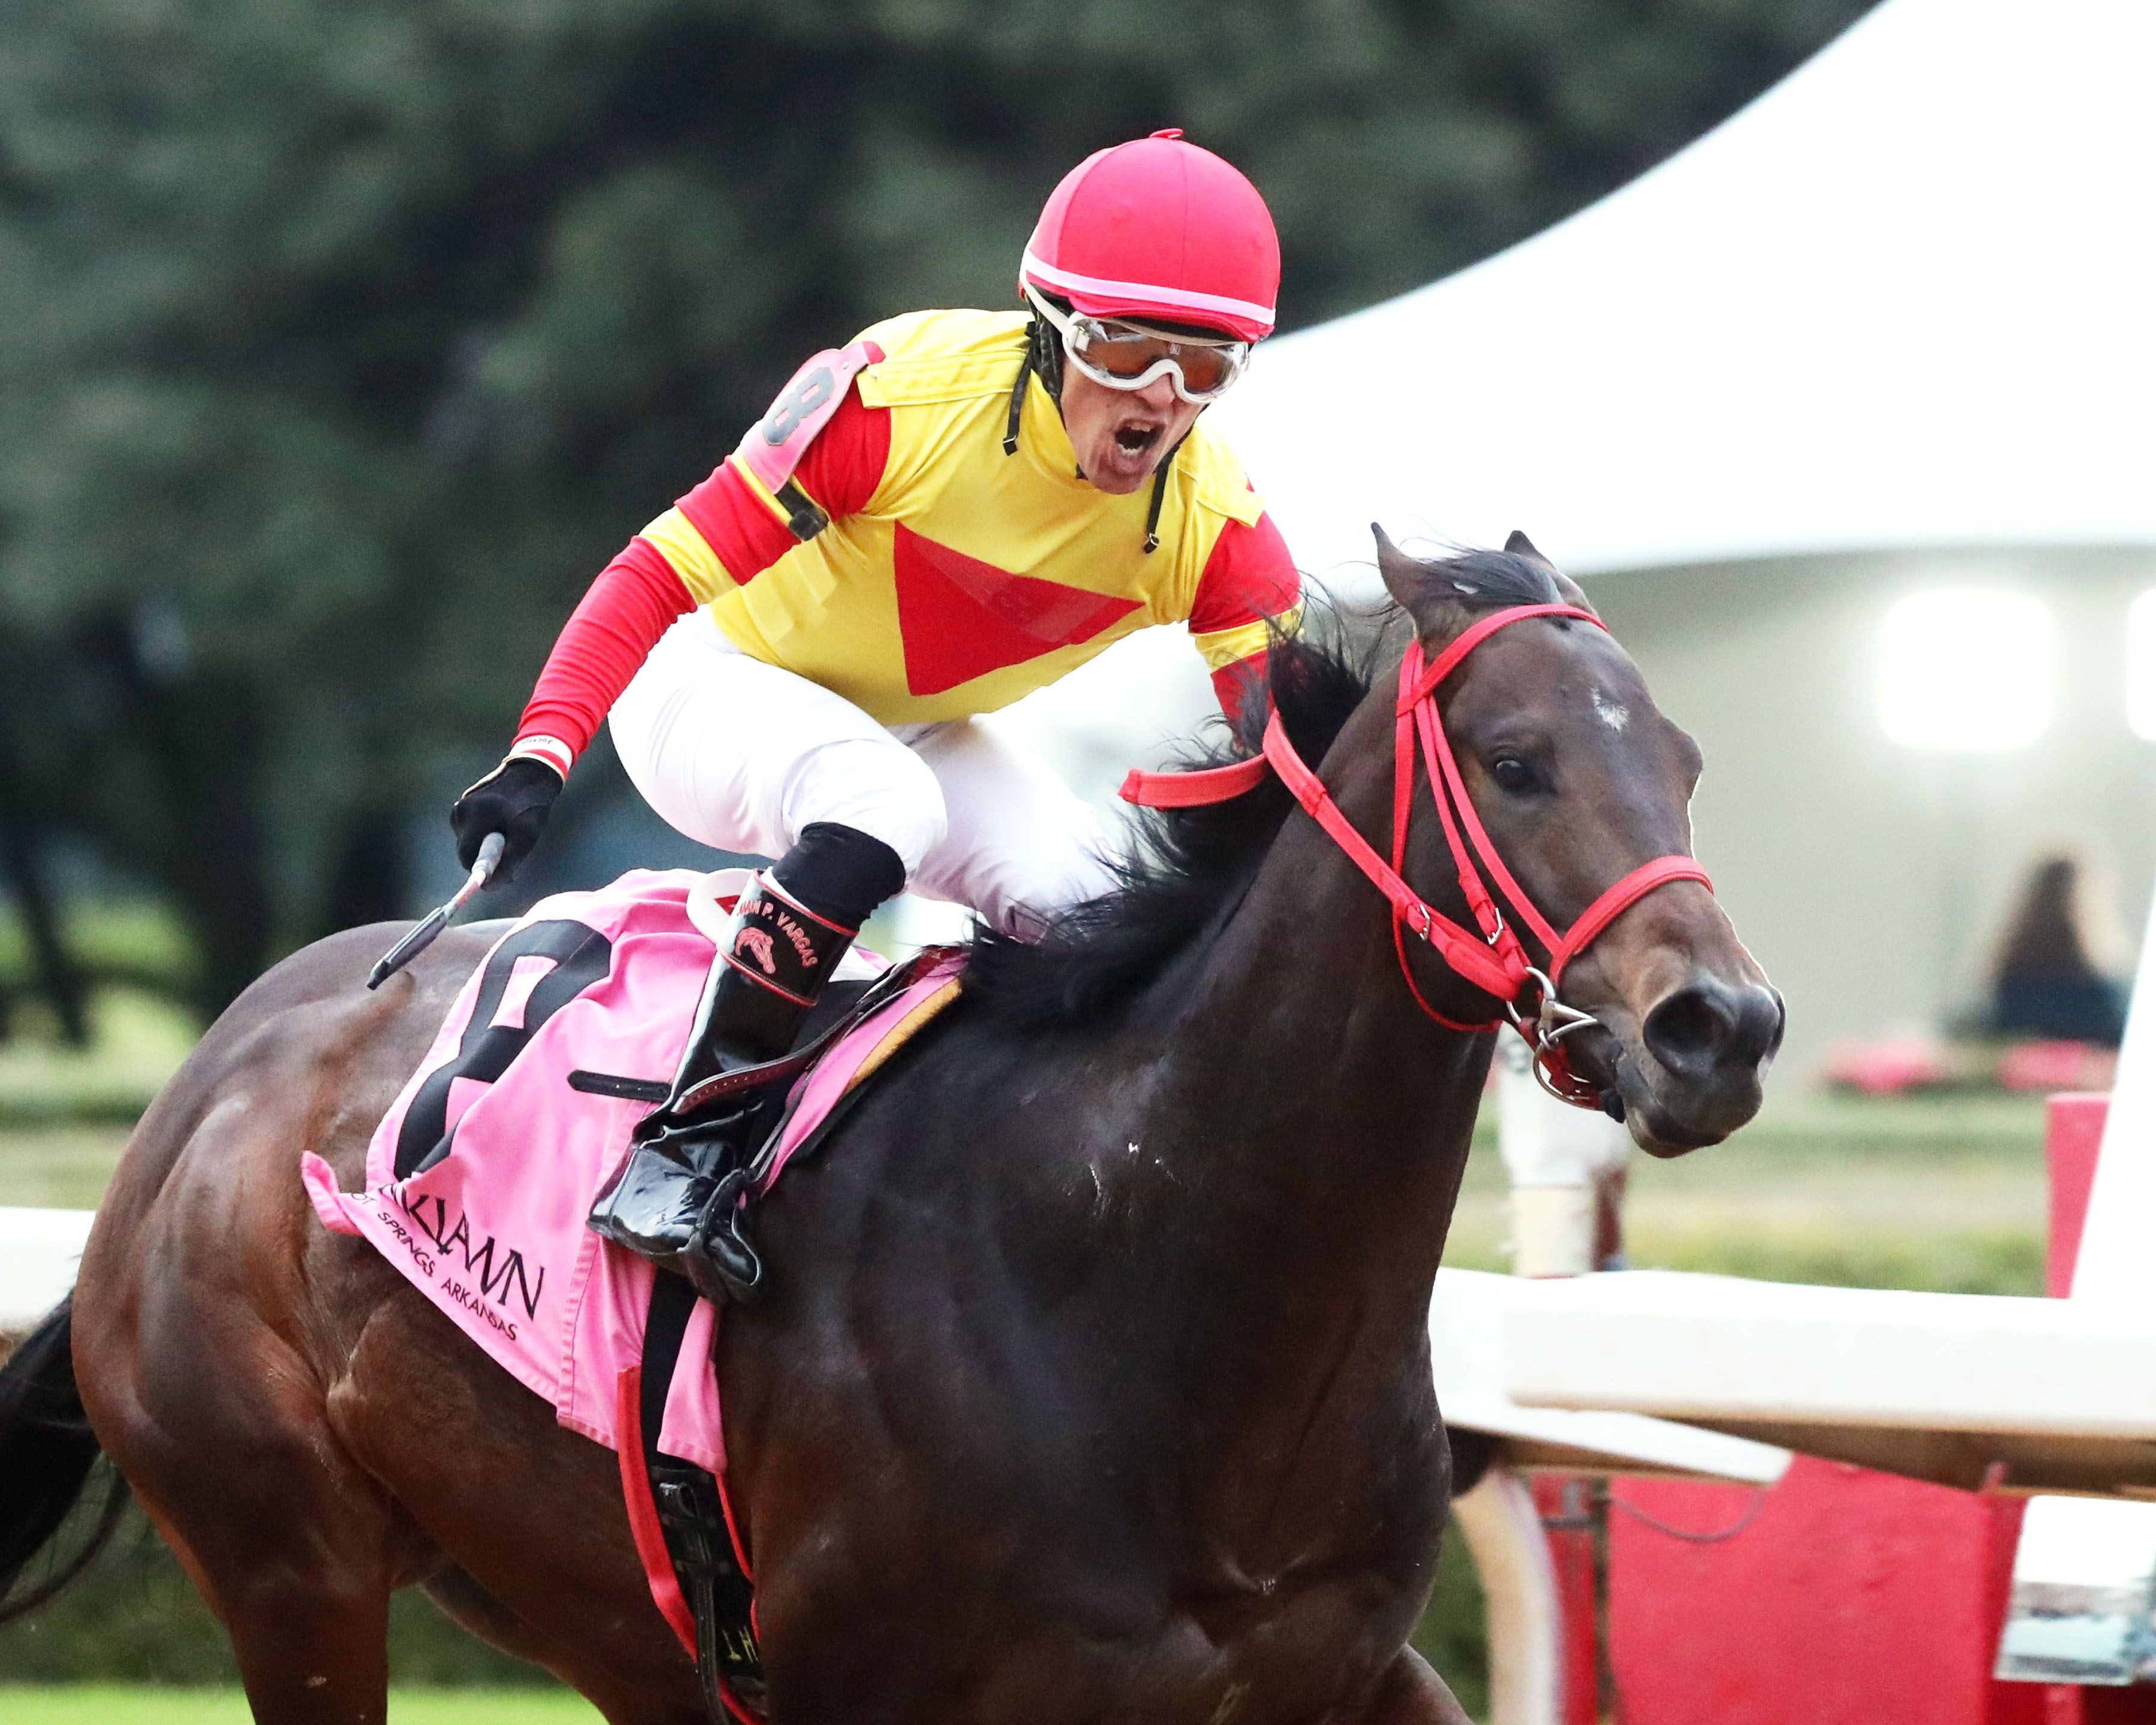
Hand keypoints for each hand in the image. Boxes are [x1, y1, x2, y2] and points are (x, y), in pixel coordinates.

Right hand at [450, 755, 563, 885]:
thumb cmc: (532, 806)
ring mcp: (460, 804)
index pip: (467, 858)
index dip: (481, 872)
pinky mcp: (464, 801)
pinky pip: (470, 828)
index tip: (499, 878)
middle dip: (486, 858)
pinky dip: (484, 832)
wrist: (532, 772)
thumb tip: (488, 888)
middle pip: (466, 850)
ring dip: (486, 845)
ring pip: (468, 840)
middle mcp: (461, 810)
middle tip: (511, 860)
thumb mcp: (526, 837)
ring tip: (509, 836)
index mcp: (474, 817)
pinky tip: (502, 825)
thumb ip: (507, 863)